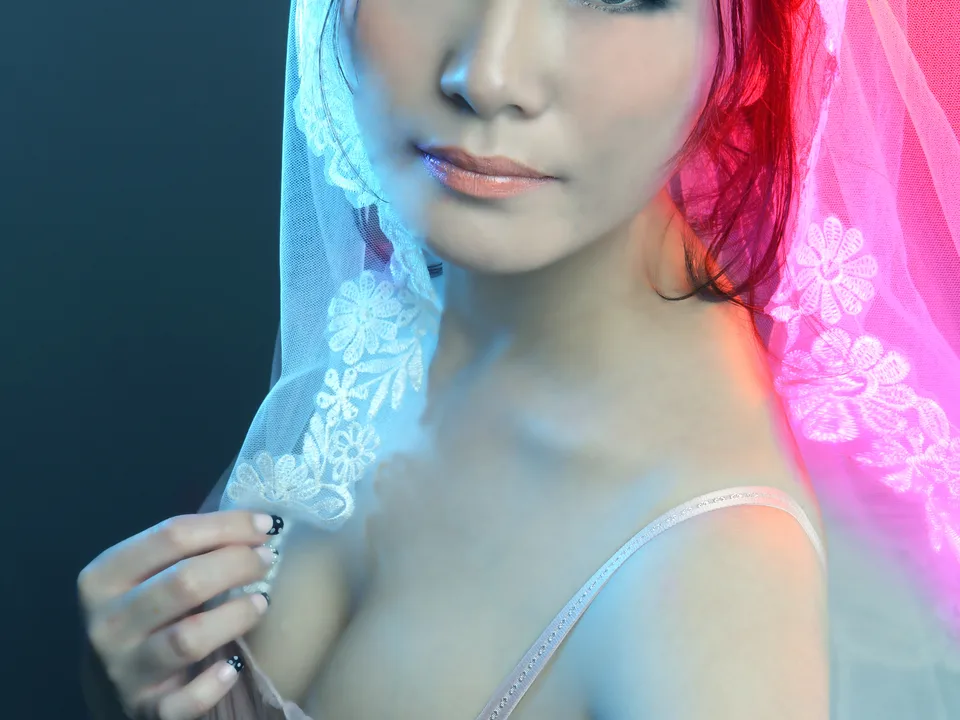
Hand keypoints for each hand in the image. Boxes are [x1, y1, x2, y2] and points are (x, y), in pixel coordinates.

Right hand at [78, 511, 282, 719]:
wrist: (111, 684)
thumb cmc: (145, 612)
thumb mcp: (147, 574)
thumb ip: (186, 548)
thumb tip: (257, 524)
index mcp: (104, 577)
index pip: (171, 535)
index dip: (227, 525)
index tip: (266, 525)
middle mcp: (108, 623)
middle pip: (183, 582)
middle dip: (236, 564)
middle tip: (267, 560)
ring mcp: (124, 670)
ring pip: (186, 639)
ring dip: (234, 616)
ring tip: (262, 601)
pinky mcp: (146, 710)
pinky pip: (182, 702)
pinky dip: (212, 684)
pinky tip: (233, 666)